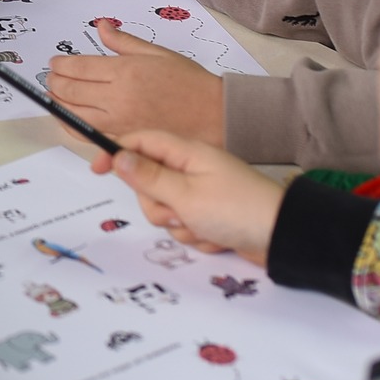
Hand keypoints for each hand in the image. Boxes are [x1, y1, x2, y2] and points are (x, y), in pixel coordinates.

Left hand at [47, 23, 224, 147]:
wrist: (216, 115)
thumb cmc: (191, 83)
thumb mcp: (158, 53)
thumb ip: (124, 42)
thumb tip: (102, 26)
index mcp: (126, 72)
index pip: (79, 68)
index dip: (61, 66)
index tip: (55, 63)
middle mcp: (119, 98)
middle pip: (70, 92)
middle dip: (55, 84)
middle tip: (51, 79)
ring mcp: (120, 122)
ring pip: (74, 115)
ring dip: (59, 105)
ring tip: (55, 96)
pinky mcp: (124, 140)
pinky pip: (90, 136)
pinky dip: (75, 127)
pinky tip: (71, 118)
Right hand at [85, 130, 284, 263]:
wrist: (283, 238)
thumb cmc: (237, 210)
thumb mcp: (185, 194)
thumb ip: (148, 176)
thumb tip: (118, 156)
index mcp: (187, 153)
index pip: (141, 141)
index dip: (116, 152)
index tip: (96, 169)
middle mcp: (193, 169)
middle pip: (149, 181)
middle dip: (156, 204)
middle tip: (177, 212)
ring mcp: (202, 192)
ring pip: (164, 207)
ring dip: (177, 223)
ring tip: (202, 227)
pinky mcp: (210, 214)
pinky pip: (184, 224)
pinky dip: (195, 234)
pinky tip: (214, 236)